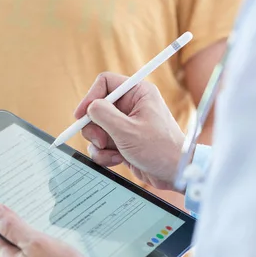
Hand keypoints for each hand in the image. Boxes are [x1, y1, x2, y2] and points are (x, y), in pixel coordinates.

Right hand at [74, 72, 184, 191]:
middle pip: (96, 108)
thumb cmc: (160, 149)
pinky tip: (118, 159)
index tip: (81, 115)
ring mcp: (125, 124)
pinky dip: (105, 154)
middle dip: (94, 128)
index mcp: (138, 93)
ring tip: (115, 153)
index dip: (90, 97)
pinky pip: (101, 144)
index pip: (105, 83)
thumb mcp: (127, 131)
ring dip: (99, 144)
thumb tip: (88, 108)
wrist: (174, 174)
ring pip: (96, 128)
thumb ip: (104, 115)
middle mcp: (131, 105)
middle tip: (101, 140)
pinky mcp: (122, 140)